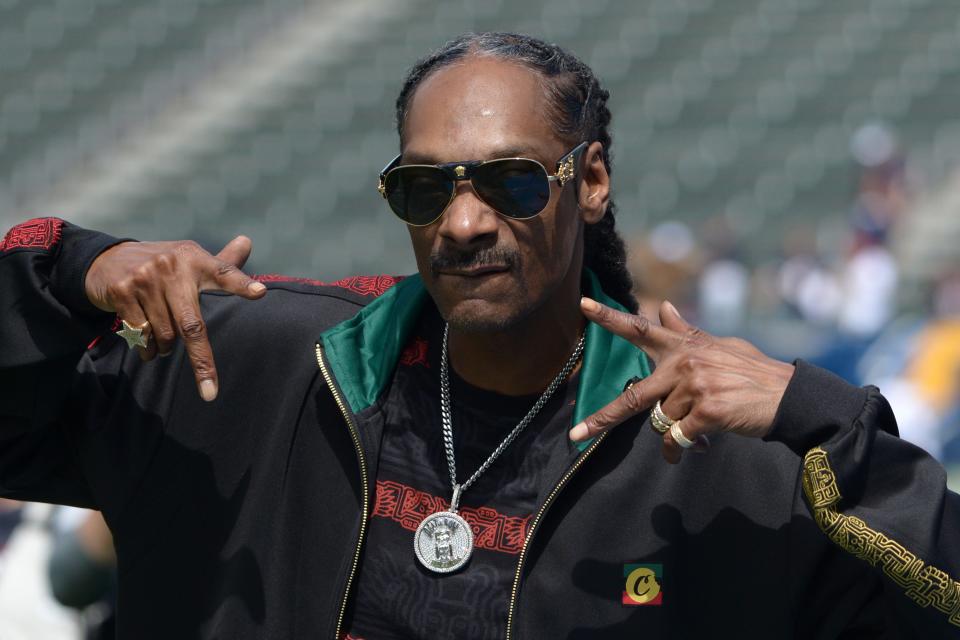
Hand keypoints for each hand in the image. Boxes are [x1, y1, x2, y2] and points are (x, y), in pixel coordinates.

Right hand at [84, 236, 266, 401]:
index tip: (261, 293)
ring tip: (164, 345)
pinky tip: (147, 347)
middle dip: (202, 361)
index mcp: (195, 259)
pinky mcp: (123, 291)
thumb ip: (222, 261)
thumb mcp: (190, 259)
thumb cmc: (163, 266)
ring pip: (165, 334)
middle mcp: (172, 267)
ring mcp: (145, 279)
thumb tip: (247, 241)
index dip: (242, 283)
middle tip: (209, 390)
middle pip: (193, 325)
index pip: (224, 272)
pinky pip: (141, 334)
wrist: (106, 259)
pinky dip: (146, 348)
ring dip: (166, 350)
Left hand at [569, 297, 794, 462]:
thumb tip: (663, 307)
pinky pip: (677, 438)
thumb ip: (685, 332)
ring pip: (662, 422)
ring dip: (675, 432)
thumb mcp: (718, 345)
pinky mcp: (706, 411)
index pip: (640, 328)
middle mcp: (684, 363)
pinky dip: (681, 449)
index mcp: (683, 346)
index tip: (582, 306)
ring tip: (699, 429)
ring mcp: (694, 386)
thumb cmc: (750, 372)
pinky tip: (699, 447)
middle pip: (634, 396)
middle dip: (603, 418)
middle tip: (578, 435)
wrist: (787, 395)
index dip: (609, 317)